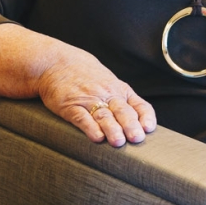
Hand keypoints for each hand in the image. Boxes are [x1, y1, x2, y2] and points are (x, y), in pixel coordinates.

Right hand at [36, 49, 157, 146]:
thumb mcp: (110, 83)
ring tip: (119, 142)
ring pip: (104, 115)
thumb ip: (124, 101)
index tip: (149, 128)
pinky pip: (82, 118)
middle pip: (123, 111)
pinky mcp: (70, 106)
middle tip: (137, 138)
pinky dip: (90, 128)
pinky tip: (97, 137)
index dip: (145, 117)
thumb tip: (142, 125)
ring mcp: (88, 100)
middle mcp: (107, 94)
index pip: (139, 104)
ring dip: (113, 129)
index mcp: (120, 90)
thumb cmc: (87, 76)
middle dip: (131, 125)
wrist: (57, 62)